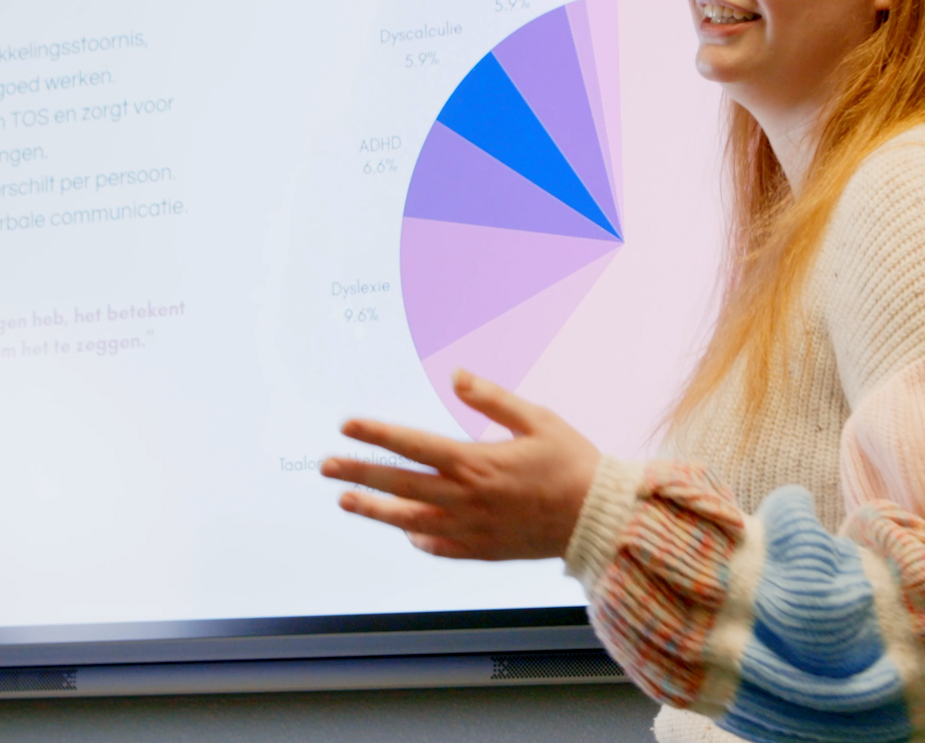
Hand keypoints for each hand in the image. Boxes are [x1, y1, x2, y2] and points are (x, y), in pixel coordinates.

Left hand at [320, 369, 602, 559]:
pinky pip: (439, 547)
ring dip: (375, 510)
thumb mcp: (537, 419)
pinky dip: (417, 538)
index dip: (377, 433)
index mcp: (477, 462)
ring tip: (346, 501)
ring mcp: (471, 528)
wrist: (598, 518)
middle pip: (399, 484)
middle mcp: (466, 498)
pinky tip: (405, 531)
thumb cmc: (571, 463)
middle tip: (326, 466)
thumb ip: (493, 399)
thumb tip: (456, 375)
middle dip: (359, 473)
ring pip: (410, 520)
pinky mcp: (483, 549)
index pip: (413, 444)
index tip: (347, 425)